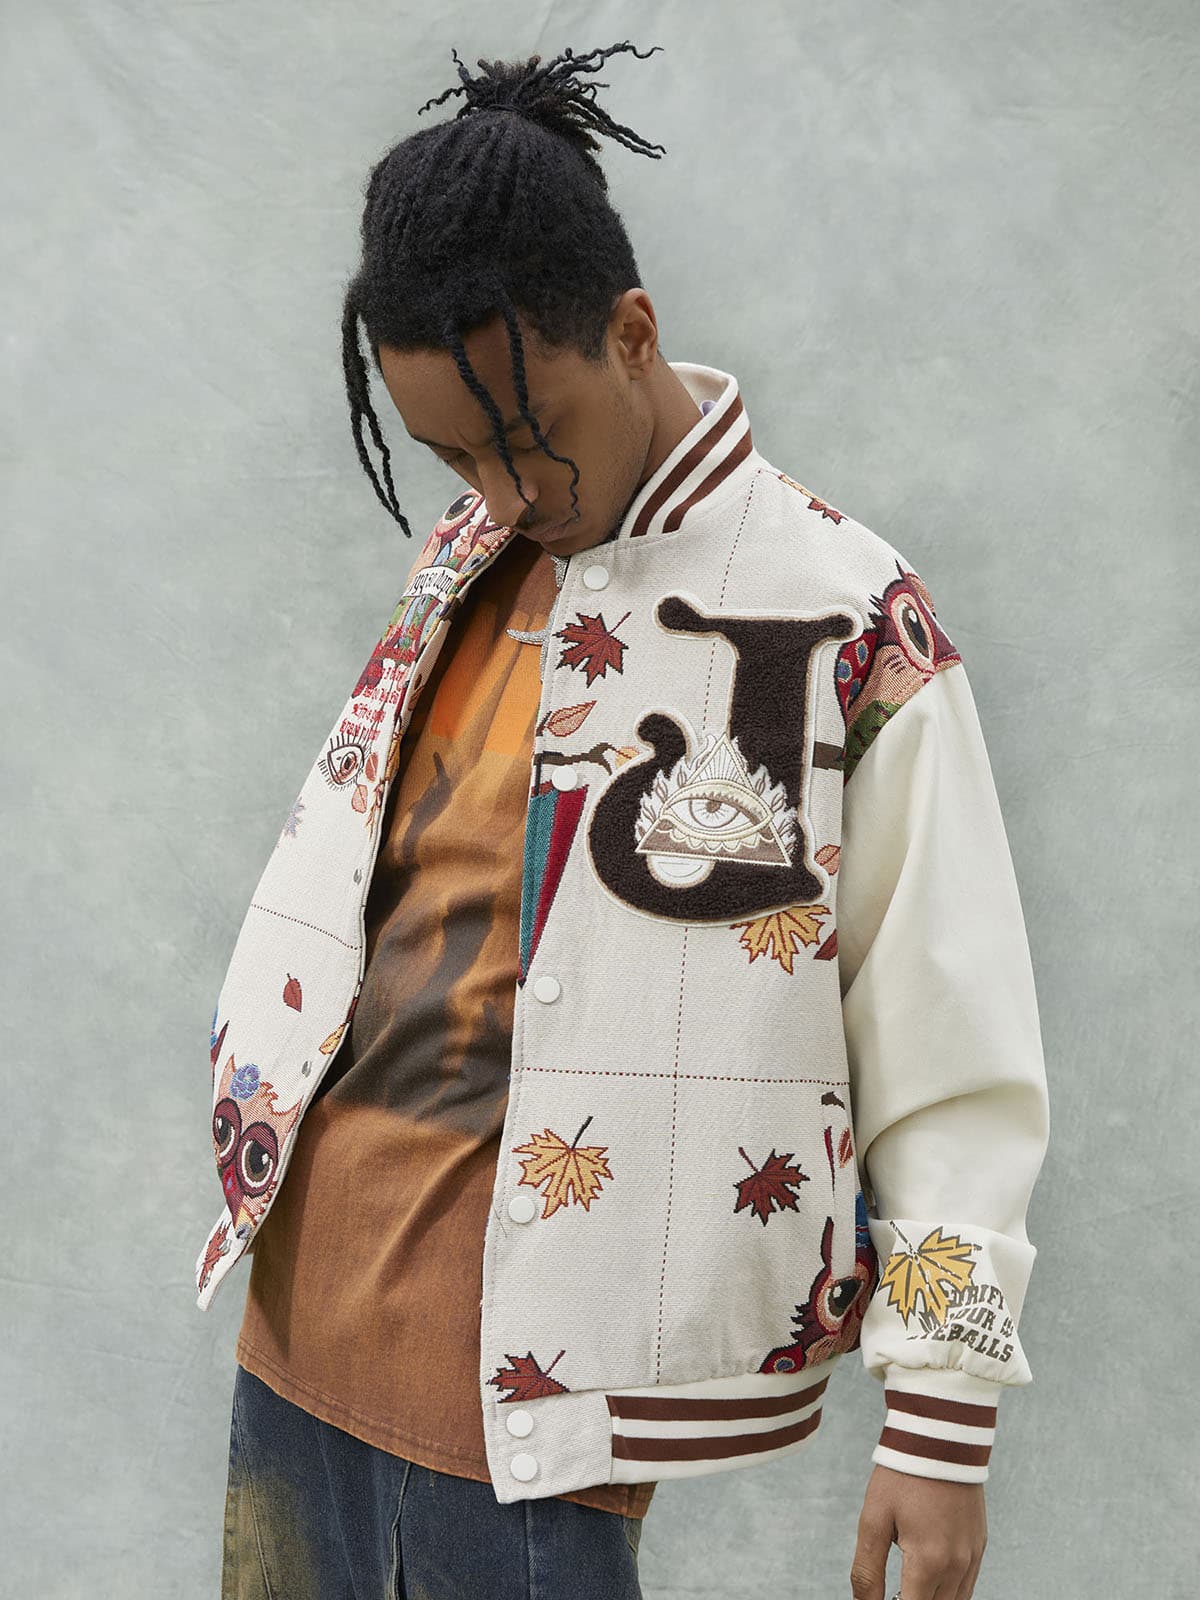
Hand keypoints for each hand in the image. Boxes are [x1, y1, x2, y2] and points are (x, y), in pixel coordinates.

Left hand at [850, 1464, 986, 1599]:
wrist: (941, 1437)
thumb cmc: (902, 1476)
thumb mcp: (874, 1519)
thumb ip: (867, 1571)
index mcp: (929, 1562)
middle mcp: (957, 1566)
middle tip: (890, 1591)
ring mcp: (973, 1556)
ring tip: (906, 1587)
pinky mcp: (980, 1545)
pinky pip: (968, 1585)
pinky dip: (949, 1591)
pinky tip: (928, 1579)